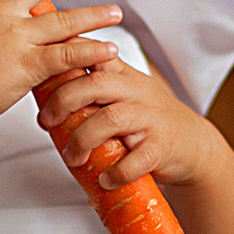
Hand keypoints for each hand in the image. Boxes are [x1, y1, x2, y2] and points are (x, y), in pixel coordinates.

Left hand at [36, 54, 233, 190]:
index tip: (40, 69)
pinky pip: (137, 158)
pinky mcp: (162, 147)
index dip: (66, 56)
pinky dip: (116, 172)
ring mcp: (151, 118)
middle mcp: (137, 92)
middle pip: (95, 84)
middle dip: (63, 101)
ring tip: (72, 158)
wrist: (192, 145)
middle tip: (46, 121)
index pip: (93, 54)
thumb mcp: (123, 94)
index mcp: (123, 76)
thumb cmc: (148, 120)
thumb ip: (90, 88)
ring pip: (111, 119)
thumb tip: (42, 92)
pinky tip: (105, 179)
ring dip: (83, 140)